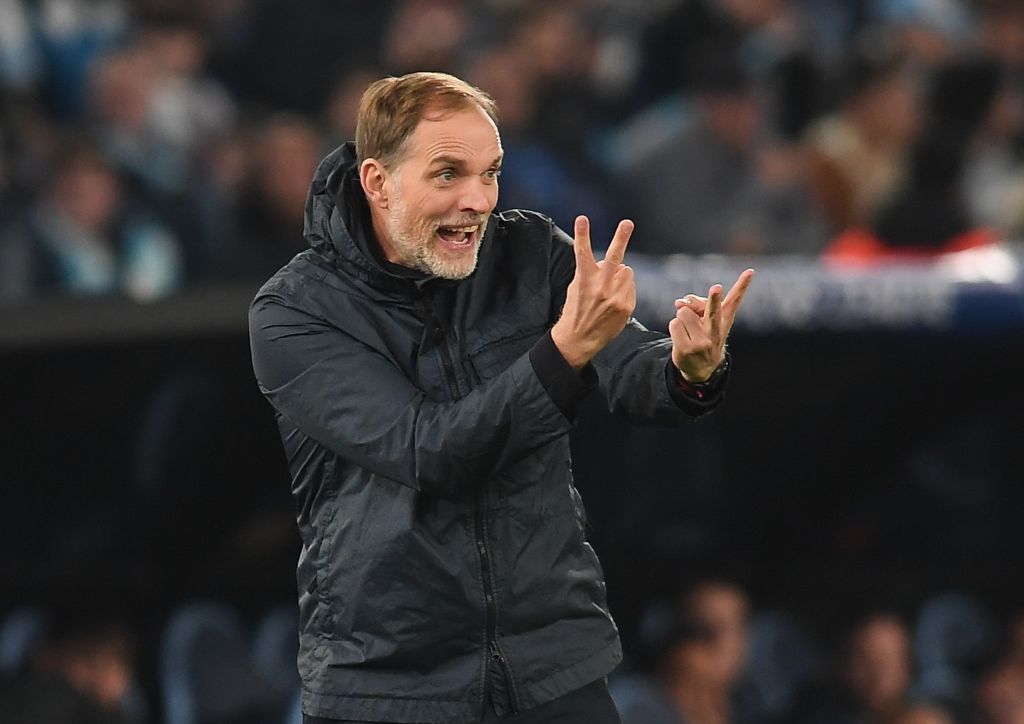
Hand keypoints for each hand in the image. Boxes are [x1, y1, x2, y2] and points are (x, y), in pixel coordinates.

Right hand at [551, 216, 636, 369]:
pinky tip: (614, 301)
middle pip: (614, 257)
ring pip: (627, 271)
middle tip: (627, 223)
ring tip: (609, 289)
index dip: (582, 234)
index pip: (582, 252)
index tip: (582, 218)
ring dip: (620, 275)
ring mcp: (615, 297)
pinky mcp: (626, 306)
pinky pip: (631, 287)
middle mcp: (600, 287)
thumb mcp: (576, 287)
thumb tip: (609, 263)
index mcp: (584, 280)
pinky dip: (625, 289)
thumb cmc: (576, 310)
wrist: (578, 339)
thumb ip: (591, 272)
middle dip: (620, 238)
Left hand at [670, 269, 754, 381]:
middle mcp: (715, 331)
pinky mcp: (687, 349)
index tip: (750, 272)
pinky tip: (682, 337)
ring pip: (684, 312)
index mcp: (725, 320)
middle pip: (713, 311)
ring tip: (688, 329)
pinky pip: (674, 324)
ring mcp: (702, 342)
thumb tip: (679, 303)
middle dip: (714, 299)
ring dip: (682, 317)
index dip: (743, 285)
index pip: (735, 300)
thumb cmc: (703, 336)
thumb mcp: (705, 321)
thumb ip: (696, 305)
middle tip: (717, 288)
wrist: (701, 368)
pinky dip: (675, 327)